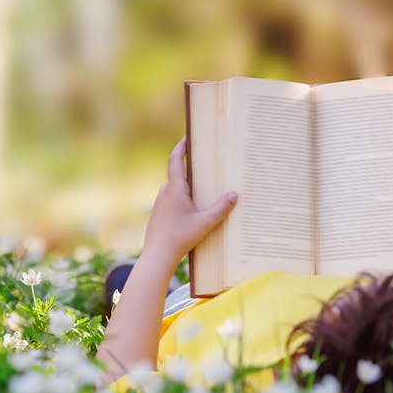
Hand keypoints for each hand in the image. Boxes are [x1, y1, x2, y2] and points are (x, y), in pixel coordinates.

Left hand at [141, 139, 237, 264]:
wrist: (157, 255)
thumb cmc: (180, 238)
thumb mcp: (205, 223)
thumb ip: (221, 208)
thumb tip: (235, 195)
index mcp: (175, 189)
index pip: (176, 160)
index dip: (181, 147)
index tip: (187, 137)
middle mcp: (165, 192)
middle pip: (178, 174)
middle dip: (190, 168)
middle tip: (204, 163)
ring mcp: (160, 203)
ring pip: (175, 188)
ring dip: (187, 186)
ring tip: (203, 189)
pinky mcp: (158, 213)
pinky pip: (172, 200)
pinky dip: (182, 199)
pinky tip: (192, 210)